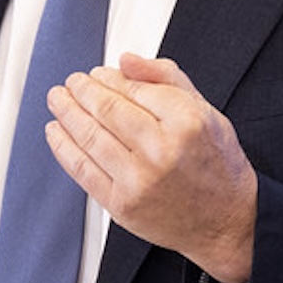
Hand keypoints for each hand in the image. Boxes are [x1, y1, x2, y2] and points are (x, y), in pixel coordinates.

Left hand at [45, 52, 256, 282]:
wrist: (226, 222)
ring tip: (58, 99)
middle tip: (72, 82)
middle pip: (107, 109)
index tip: (98, 73)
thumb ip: (167, 78)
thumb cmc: (217, 165)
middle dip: (82, 91)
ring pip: (90, 136)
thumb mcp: (207, 111)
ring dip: (66, 112)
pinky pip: (83, 169)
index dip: (108, 78)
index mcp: (186, 122)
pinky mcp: (122, 204)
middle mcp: (162, 150)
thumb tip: (126, 61)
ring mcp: (139, 180)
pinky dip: (63, 147)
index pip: (133, 88)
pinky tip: (56, 132)